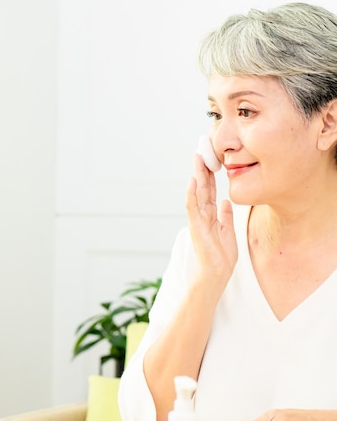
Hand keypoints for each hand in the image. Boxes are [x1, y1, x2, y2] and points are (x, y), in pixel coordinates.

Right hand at [186, 153, 236, 279]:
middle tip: (203, 149)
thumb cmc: (221, 254)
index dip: (211, 173)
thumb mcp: (228, 230)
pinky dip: (192, 194)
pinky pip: (193, 207)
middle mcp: (202, 213)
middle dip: (203, 168)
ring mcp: (198, 219)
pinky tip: (193, 181)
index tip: (212, 157)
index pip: (210, 189)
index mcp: (210, 213)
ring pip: (197, 192)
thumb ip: (226, 215)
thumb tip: (227, 201)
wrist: (217, 272)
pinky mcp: (196, 226)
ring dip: (197, 175)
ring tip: (198, 158)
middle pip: (203, 186)